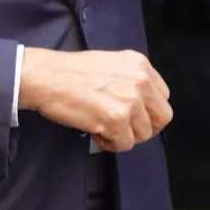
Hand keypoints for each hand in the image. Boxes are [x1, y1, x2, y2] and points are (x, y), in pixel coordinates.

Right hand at [19, 47, 172, 151]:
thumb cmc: (71, 72)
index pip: (163, 97)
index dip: (148, 111)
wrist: (46, 77)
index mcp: (140, 64)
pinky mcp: (116, 119)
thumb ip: (131, 80)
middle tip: (123, 129)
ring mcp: (130, 100)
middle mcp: (140, 80)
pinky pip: (125, 145)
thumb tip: (142, 105)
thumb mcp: (111, 64)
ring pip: (143, 134)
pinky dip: (110, 144)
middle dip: (143, 128)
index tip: (133, 116)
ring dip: (124, 136)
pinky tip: (96, 132)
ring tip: (103, 127)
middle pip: (162, 117)